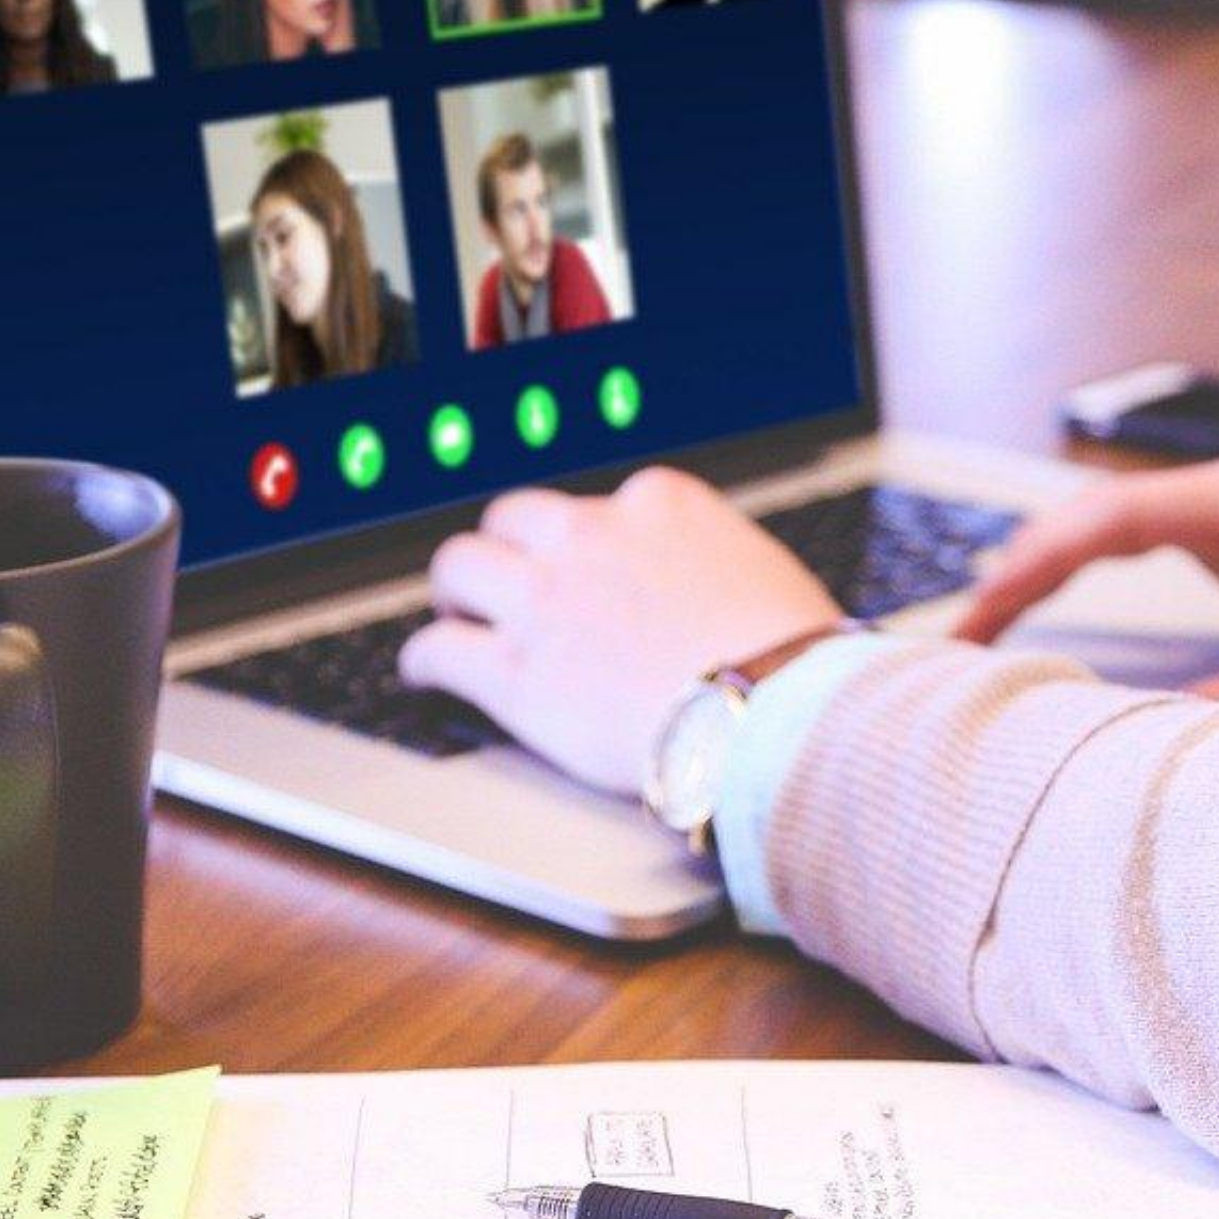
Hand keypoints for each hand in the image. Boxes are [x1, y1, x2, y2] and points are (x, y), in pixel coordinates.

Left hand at [399, 468, 842, 796]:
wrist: (772, 714)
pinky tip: (425, 673)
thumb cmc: (793, 659)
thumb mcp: (764, 575)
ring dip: (455, 590)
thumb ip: (718, 567)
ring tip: (455, 613)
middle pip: (515, 518)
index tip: (587, 567)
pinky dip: (425, 660)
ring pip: (460, 566)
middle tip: (507, 581)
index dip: (588, 542)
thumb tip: (724, 593)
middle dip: (508, 549)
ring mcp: (545, 601)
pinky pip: (438, 650)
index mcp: (660, 504)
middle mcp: (591, 536)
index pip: (602, 505)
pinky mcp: (515, 673)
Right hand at [954, 450, 1218, 712]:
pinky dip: (1088, 588)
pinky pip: (1145, 556)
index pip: (1110, 522)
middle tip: (949, 651)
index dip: (1029, 570)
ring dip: (1045, 579)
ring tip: (977, 646)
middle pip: (1091, 519)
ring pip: (1111, 534)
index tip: (972, 625)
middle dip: (1015, 574)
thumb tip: (1144, 739)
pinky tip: (1048, 630)